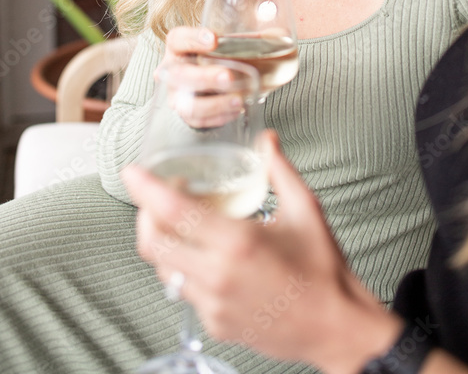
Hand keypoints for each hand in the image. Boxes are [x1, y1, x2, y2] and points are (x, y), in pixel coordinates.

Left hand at [122, 133, 401, 373]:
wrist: (336, 328)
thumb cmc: (323, 268)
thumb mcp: (306, 209)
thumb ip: (280, 169)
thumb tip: (267, 139)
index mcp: (237, 243)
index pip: (174, 212)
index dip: (146, 189)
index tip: (132, 171)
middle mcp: (217, 276)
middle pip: (153, 243)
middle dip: (145, 214)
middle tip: (159, 193)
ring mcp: (212, 305)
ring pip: (164, 269)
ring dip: (164, 241)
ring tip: (184, 223)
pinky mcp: (215, 324)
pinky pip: (184, 291)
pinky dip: (185, 268)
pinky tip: (207, 255)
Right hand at [157, 27, 241, 127]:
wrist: (200, 85)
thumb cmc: (216, 57)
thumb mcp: (224, 44)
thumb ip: (244, 38)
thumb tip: (277, 35)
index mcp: (178, 47)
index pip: (177, 38)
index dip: (193, 38)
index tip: (214, 38)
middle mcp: (172, 71)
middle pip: (181, 75)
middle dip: (205, 77)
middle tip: (229, 76)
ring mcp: (175, 96)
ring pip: (188, 104)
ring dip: (215, 104)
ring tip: (240, 100)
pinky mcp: (186, 115)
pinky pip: (199, 121)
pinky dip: (219, 117)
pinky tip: (237, 110)